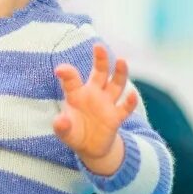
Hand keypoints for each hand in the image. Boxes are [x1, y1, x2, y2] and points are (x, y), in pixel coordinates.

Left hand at [53, 43, 137, 175]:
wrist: (90, 146)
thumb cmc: (74, 132)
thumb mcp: (64, 132)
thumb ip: (61, 127)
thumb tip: (60, 121)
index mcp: (76, 95)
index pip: (71, 81)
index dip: (67, 74)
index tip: (60, 69)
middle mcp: (93, 95)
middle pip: (99, 73)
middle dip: (100, 60)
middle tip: (99, 46)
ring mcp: (106, 104)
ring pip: (115, 85)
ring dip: (119, 74)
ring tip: (122, 60)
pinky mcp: (116, 117)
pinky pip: (125, 108)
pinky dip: (129, 102)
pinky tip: (132, 95)